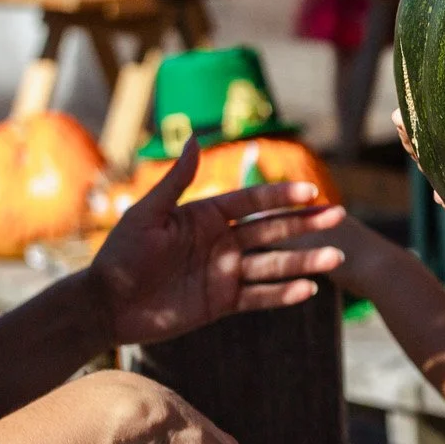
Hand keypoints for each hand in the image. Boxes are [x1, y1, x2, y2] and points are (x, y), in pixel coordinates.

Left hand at [88, 134, 346, 345]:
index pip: (251, 202)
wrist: (107, 304)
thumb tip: (194, 138)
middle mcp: (221, 242)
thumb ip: (177, 180)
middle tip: (337, 215)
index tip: (310, 192)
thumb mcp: (147, 214)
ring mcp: (224, 272)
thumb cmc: (120, 254)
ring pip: (273, 264)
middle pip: (271, 230)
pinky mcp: (222, 302)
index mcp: (205, 216)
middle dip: (304, 223)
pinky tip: (310, 289)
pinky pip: (259, 296)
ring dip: (304, 260)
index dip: (280, 196)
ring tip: (336, 255)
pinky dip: (284, 293)